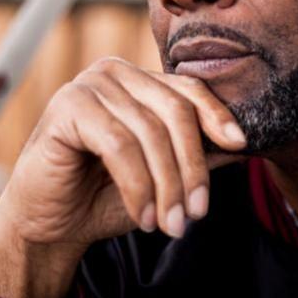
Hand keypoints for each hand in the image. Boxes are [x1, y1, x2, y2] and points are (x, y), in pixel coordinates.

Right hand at [0, 57, 246, 297]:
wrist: (51, 224)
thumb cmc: (106, 195)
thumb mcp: (163, 174)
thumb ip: (198, 154)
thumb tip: (246, 144)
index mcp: (139, 79)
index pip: (189, 91)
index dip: (218, 117)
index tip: (241, 146)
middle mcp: (115, 72)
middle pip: (175, 111)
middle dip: (192, 167)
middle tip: (198, 212)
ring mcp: (89, 84)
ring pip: (149, 132)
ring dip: (166, 186)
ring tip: (172, 225)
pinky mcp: (67, 107)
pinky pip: (119, 145)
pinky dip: (138, 186)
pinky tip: (144, 216)